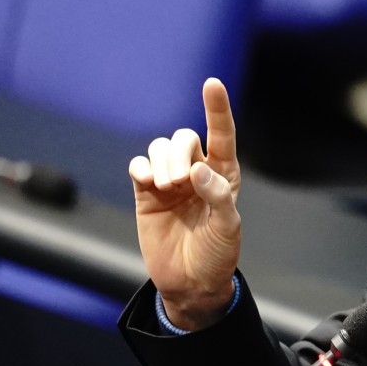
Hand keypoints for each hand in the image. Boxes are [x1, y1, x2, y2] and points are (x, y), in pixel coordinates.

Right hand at [128, 78, 241, 329]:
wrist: (190, 282)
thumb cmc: (217, 254)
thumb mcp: (227, 228)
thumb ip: (218, 196)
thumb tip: (199, 170)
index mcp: (224, 174)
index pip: (222, 134)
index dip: (216, 108)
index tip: (212, 83)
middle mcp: (197, 171)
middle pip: (183, 138)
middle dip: (179, 153)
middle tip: (180, 183)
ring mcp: (170, 181)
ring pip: (160, 147)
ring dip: (162, 160)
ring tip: (167, 188)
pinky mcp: (146, 193)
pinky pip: (139, 165)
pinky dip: (140, 167)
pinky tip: (145, 181)